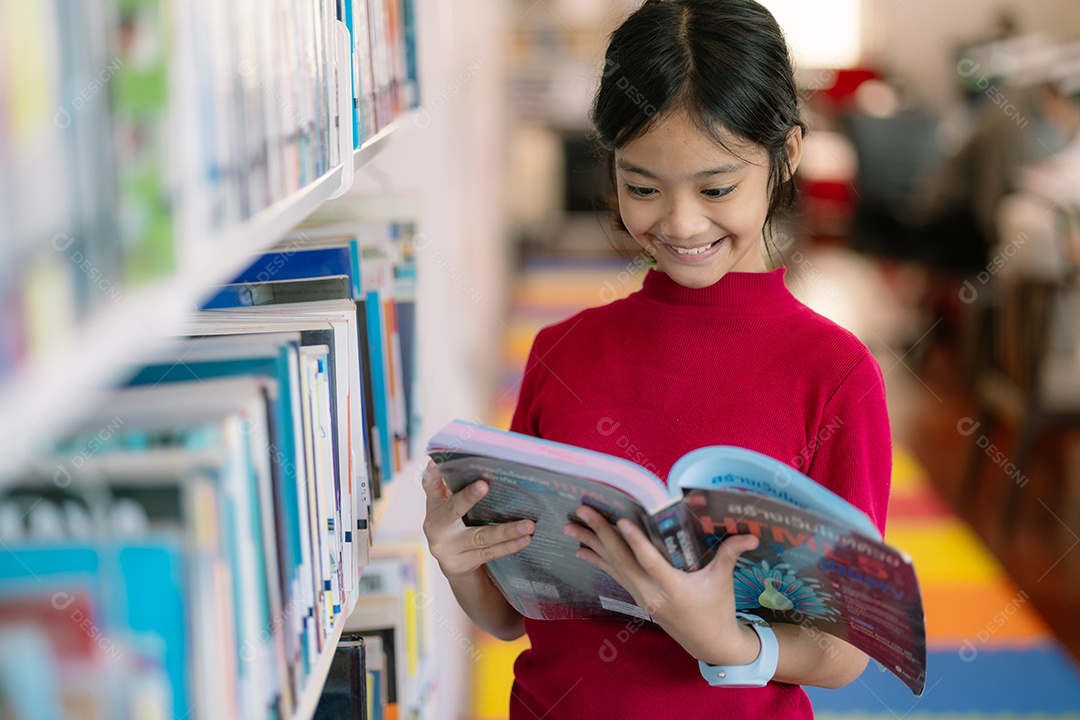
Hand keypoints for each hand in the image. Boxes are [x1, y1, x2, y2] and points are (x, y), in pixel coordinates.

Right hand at [421, 461, 534, 579]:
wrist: (453, 563)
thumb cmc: (457, 525)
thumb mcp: (450, 507)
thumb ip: (454, 489)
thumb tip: (473, 465)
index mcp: (434, 507)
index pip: (431, 489)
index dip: (432, 478)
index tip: (435, 465)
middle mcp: (436, 527)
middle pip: (453, 510)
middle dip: (468, 497)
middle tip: (483, 485)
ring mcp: (448, 549)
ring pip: (480, 537)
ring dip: (507, 531)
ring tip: (528, 525)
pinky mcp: (461, 564)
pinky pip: (489, 553)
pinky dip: (509, 546)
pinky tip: (524, 540)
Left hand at [563, 504, 761, 665]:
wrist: (708, 643)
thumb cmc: (718, 609)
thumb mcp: (723, 580)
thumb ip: (731, 553)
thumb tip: (752, 534)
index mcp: (673, 588)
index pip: (650, 561)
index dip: (635, 541)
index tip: (620, 521)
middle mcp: (651, 591)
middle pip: (621, 558)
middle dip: (601, 533)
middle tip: (583, 511)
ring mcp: (641, 595)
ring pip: (612, 565)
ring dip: (591, 544)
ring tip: (570, 527)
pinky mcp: (638, 596)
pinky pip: (614, 574)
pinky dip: (598, 559)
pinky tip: (582, 549)